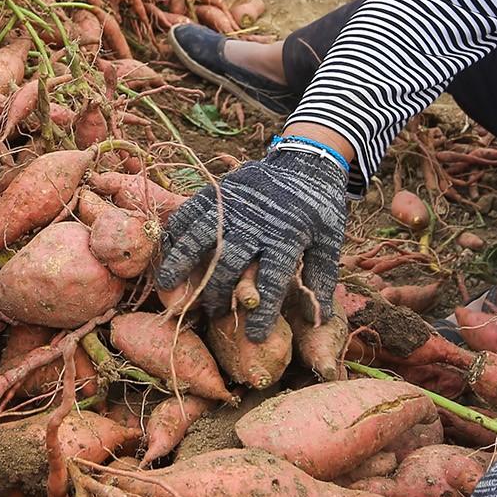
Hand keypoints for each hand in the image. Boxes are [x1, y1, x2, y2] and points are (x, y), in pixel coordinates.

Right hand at [154, 144, 348, 341]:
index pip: (272, 282)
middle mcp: (255, 222)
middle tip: (213, 314)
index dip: (263, 313)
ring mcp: (233, 205)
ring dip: (181, 263)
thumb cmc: (319, 206)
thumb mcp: (329, 240)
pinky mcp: (219, 191)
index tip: (254, 336)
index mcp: (287, 236)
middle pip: (229, 264)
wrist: (305, 160)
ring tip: (168, 287)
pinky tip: (166, 251)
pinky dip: (176, 232)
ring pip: (199, 236)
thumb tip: (319, 320)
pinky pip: (190, 211)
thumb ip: (322, 277)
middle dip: (218, 294)